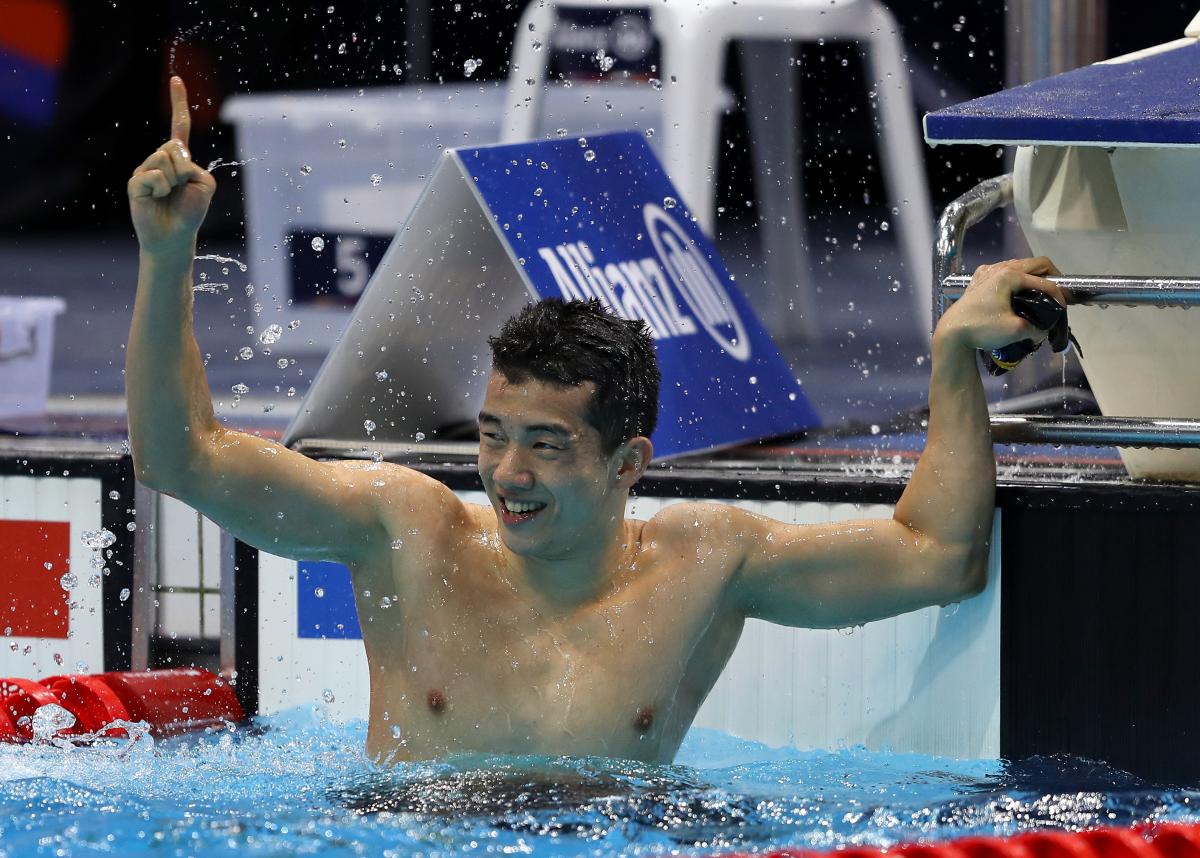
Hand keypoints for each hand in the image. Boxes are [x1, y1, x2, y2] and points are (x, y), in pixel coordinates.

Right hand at [127, 76, 215, 255]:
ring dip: (174, 180)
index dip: (178, 102)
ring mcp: (145, 169)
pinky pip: (154, 175)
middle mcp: (159, 159)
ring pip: (165, 159)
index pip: (179, 126)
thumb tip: (168, 159)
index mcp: (178, 157)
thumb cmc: (190, 211)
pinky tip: (156, 199)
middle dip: (185, 169)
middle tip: (180, 190)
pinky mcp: (135, 182)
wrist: (174, 236)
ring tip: (168, 196)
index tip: (176, 79)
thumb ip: (194, 167)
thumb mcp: (205, 186)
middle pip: (175, 147)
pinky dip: (161, 189)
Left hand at [935, 256, 1067, 351]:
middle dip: (1051, 278)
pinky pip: (1004, 272)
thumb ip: (1038, 327)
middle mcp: (998, 268)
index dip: (1059, 293)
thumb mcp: (1016, 330)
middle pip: (1035, 264)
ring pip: (1019, 266)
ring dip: (1033, 277)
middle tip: (1057, 294)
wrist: (951, 333)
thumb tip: (1044, 328)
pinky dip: (1016, 279)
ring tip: (1040, 294)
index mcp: (1009, 275)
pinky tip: (1017, 293)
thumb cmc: (982, 329)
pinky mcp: (978, 281)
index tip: (1065, 307)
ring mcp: (986, 272)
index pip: (1044, 280)